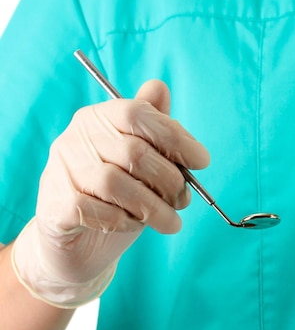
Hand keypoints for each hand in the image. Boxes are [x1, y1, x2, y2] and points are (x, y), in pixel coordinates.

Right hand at [11, 80, 209, 307]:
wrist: (77, 242)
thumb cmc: (118, 196)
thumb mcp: (141, 160)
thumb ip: (153, 127)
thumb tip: (160, 88)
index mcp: (98, 118)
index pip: (137, 113)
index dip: (175, 137)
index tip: (202, 161)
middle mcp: (75, 139)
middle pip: (134, 152)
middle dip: (170, 180)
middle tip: (184, 200)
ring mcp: (62, 171)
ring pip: (116, 184)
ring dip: (154, 207)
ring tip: (171, 221)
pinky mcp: (56, 206)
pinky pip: (99, 212)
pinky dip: (126, 221)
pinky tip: (136, 224)